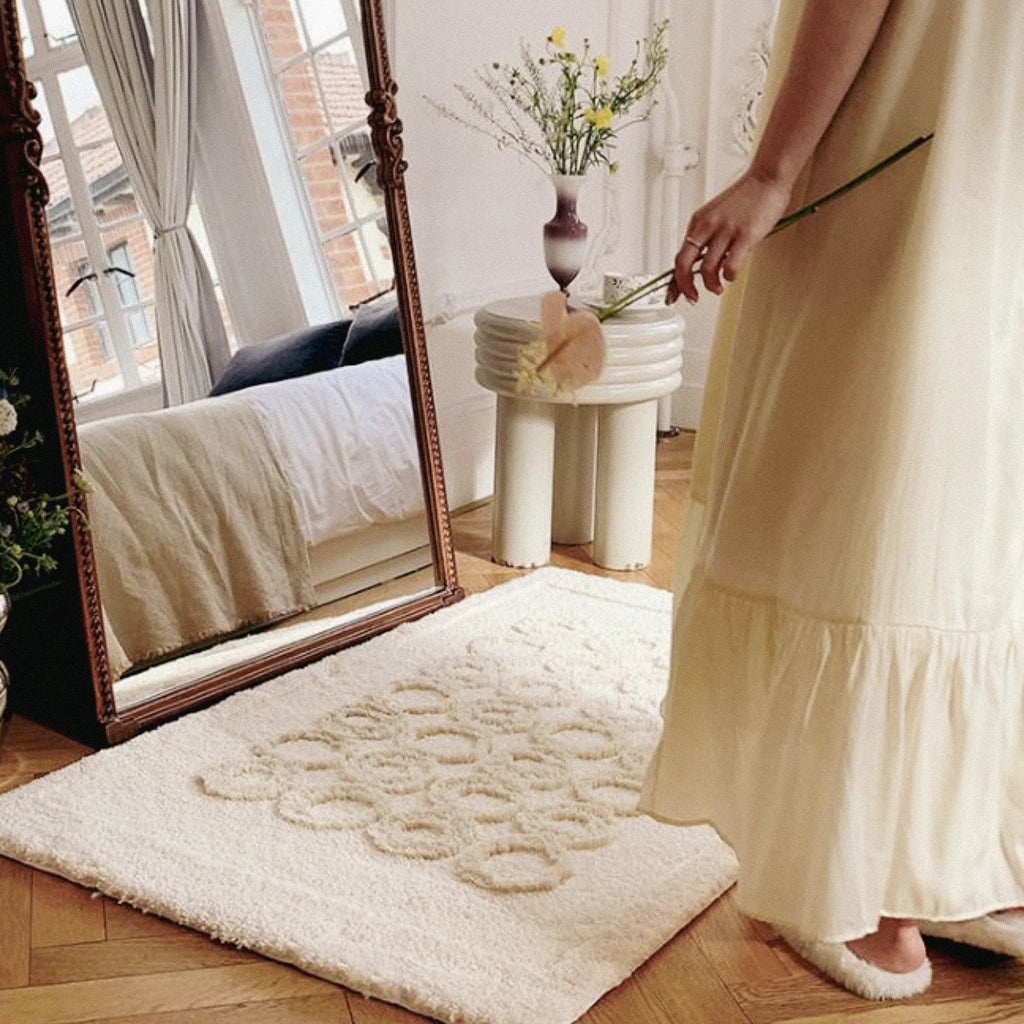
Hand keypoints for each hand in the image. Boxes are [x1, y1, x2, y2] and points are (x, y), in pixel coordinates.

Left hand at [668, 172, 793, 303]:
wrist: (767, 178)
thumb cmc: (746, 197)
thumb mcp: (716, 215)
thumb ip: (707, 237)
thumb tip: (701, 264)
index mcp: (698, 222)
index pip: (678, 256)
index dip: (674, 280)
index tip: (673, 294)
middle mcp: (707, 226)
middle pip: (683, 265)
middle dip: (685, 287)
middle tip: (693, 297)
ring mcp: (725, 231)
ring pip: (707, 270)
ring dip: (711, 285)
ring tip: (718, 288)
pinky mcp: (744, 236)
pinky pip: (730, 266)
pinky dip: (729, 277)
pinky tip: (732, 275)